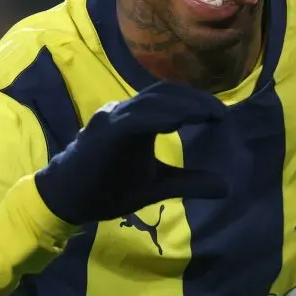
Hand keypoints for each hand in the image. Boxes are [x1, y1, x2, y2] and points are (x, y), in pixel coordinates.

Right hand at [34, 81, 227, 224]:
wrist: (69, 201)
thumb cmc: (109, 189)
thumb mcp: (158, 186)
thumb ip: (189, 182)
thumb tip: (226, 188)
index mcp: (138, 120)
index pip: (170, 99)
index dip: (196, 102)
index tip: (221, 115)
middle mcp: (124, 112)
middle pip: (164, 94)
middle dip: (195, 100)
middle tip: (221, 114)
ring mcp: (112, 119)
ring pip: (149, 102)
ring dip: (180, 106)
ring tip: (206, 114)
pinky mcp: (103, 133)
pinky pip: (132, 120)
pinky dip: (155, 117)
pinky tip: (176, 122)